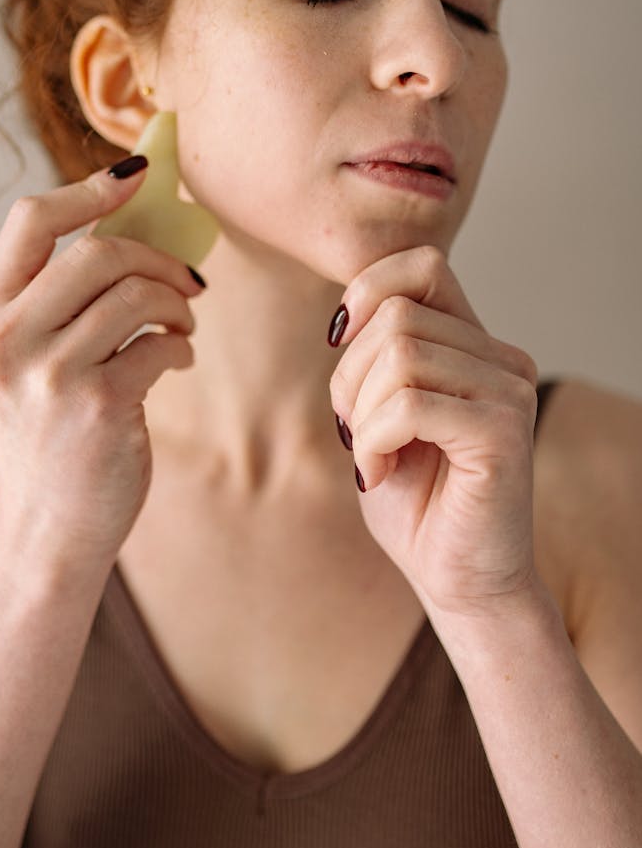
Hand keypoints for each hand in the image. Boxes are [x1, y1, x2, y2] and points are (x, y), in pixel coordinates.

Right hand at [0, 163, 204, 570]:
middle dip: (156, 258)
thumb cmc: (45, 441)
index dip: (89, 190)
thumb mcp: (24, 365)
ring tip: (181, 327)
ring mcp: (50, 373)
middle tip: (186, 282)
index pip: (31, 221)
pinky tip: (175, 361)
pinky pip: (159, 346)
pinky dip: (180, 348)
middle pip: (98, 252)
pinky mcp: (98, 406)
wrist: (45, 531)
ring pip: (136, 294)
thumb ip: (55, 304)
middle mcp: (7, 339)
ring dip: (176, 304)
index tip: (136, 179)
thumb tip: (128, 234)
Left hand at [329, 246, 538, 616]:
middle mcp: (500, 359)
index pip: (422, 266)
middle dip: (349, 376)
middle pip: (397, 314)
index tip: (339, 343)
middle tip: (354, 433)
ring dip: (360, 412)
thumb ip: (375, 359)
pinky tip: (377, 474)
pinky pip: (410, 403)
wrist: (458, 582)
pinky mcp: (502, 431)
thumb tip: (347, 314)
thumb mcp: (378, 415)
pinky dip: (374, 439)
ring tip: (369, 456)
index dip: (367, 291)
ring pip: (401, 353)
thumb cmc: (417, 504)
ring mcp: (509, 391)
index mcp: (474, 346)